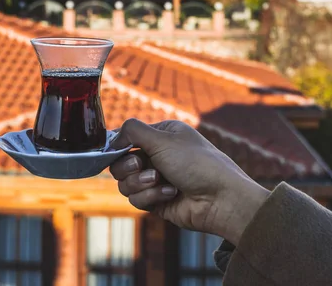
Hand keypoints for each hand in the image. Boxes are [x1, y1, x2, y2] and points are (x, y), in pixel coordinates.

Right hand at [110, 119, 268, 245]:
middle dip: (129, 167)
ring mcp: (156, 179)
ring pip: (125, 183)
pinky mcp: (157, 200)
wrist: (219, 198)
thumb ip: (133, 131)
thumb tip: (113, 138)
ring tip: (159, 181)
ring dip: (141, 183)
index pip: (127, 138)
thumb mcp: (163, 138)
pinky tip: (171, 193)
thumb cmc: (195, 162)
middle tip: (141, 166)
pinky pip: (137, 199)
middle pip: (120, 163)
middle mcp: (157, 155)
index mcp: (161, 135)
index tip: (116, 151)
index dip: (118, 146)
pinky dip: (151, 196)